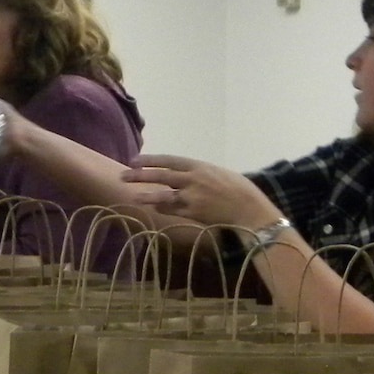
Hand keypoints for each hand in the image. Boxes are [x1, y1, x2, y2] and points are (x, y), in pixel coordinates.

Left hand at [121, 156, 279, 229]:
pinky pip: (173, 210)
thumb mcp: (218, 173)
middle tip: (123, 175)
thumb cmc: (238, 189)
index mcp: (199, 166)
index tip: (134, 160)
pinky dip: (162, 208)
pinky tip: (153, 207)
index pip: (169, 160)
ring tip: (132, 196)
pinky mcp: (194, 213)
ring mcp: (192, 197)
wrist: (249, 208)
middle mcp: (193, 180)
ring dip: (146, 195)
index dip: (150, 160)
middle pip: (161, 176)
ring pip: (163, 195)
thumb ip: (198, 173)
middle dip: (140, 175)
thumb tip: (182, 174)